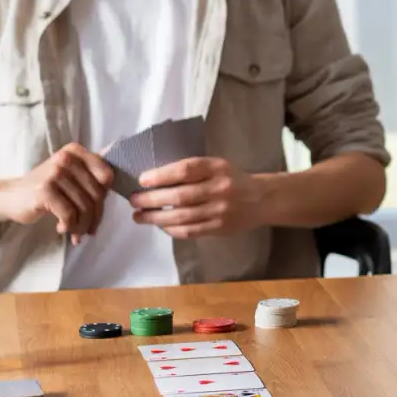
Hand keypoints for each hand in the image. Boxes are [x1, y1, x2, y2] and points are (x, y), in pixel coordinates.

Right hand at [0, 143, 113, 239]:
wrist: (11, 197)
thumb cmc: (46, 188)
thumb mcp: (69, 172)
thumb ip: (91, 167)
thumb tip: (117, 150)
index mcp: (76, 151)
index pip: (107, 176)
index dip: (105, 197)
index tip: (97, 210)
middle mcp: (66, 158)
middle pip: (97, 194)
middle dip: (95, 217)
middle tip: (90, 230)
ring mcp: (55, 173)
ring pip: (84, 207)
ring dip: (82, 226)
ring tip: (76, 233)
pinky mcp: (45, 190)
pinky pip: (69, 214)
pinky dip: (69, 226)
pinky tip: (62, 229)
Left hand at [128, 158, 263, 239]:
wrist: (262, 199)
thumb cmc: (232, 179)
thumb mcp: (217, 165)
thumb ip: (193, 169)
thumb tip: (154, 177)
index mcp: (217, 168)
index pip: (186, 170)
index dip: (161, 175)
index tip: (142, 180)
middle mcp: (220, 188)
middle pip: (180, 196)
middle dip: (152, 199)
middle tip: (134, 200)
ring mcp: (220, 210)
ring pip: (182, 216)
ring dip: (156, 218)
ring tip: (139, 216)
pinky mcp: (220, 228)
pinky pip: (190, 231)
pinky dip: (171, 229)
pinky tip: (159, 226)